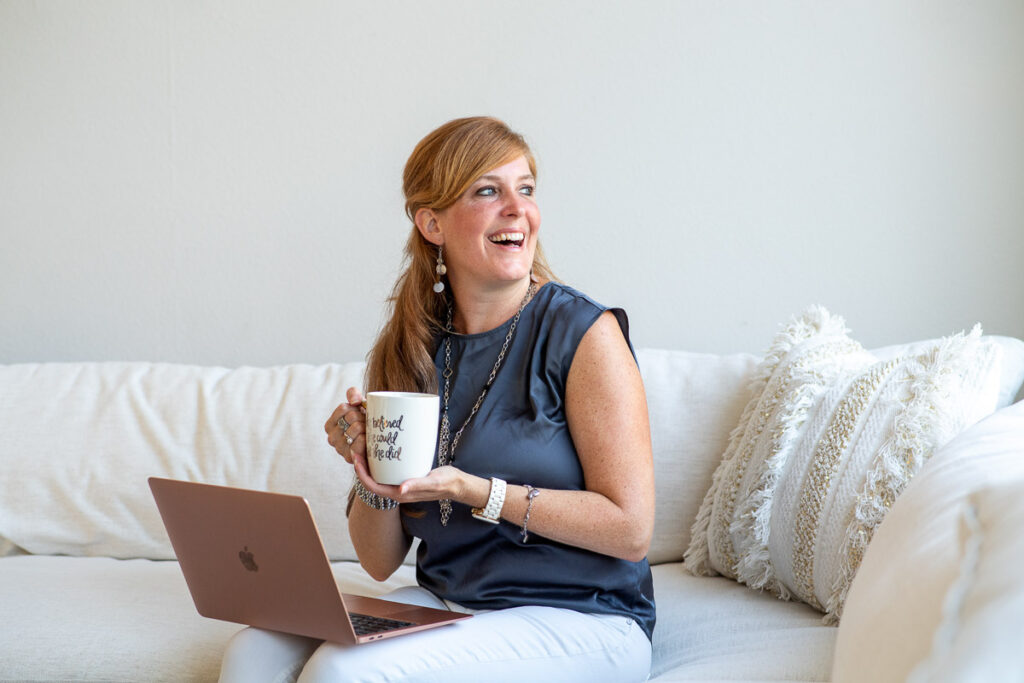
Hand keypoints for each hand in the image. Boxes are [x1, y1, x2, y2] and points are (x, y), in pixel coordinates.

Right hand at [325, 387, 366, 466]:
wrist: (376, 444)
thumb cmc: (365, 422)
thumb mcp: (359, 405)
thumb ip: (353, 394)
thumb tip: (354, 401)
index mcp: (330, 425)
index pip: (343, 408)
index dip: (356, 408)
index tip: (361, 413)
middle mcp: (331, 438)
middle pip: (351, 417)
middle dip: (363, 417)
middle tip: (367, 423)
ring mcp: (339, 449)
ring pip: (356, 428)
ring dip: (367, 427)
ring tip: (368, 431)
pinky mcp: (349, 458)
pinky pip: (360, 442)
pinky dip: (367, 438)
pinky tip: (369, 440)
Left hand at [352, 458, 468, 505]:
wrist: (456, 484)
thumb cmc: (446, 483)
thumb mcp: (432, 482)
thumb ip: (417, 485)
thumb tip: (400, 490)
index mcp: (399, 494)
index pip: (373, 487)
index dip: (361, 474)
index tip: (356, 457)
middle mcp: (397, 491)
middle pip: (372, 481)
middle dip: (361, 467)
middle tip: (357, 448)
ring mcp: (400, 485)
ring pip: (378, 476)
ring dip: (369, 464)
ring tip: (365, 447)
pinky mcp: (405, 478)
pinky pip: (387, 472)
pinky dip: (380, 462)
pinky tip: (381, 450)